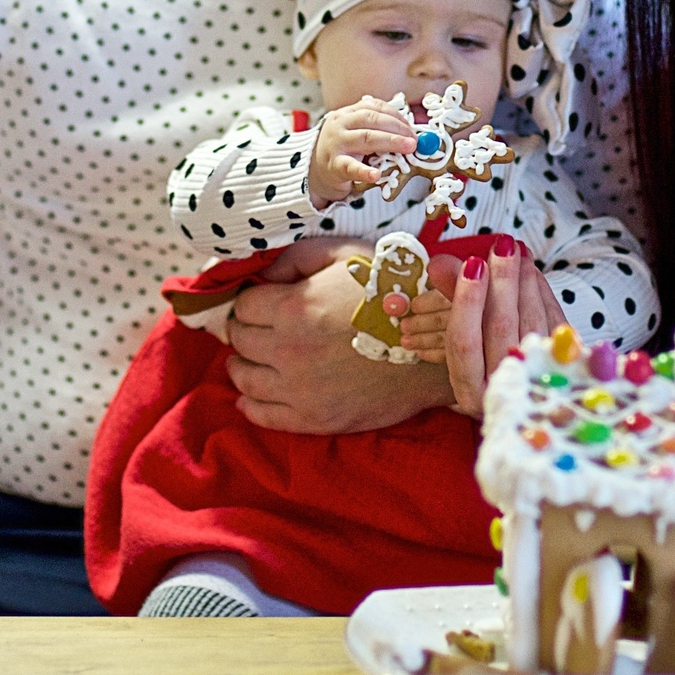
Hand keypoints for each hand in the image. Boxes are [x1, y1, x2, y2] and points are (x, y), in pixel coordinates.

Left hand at [226, 248, 450, 432]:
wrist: (436, 345)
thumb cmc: (391, 293)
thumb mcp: (344, 254)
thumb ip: (295, 258)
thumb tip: (261, 277)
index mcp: (295, 308)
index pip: (244, 305)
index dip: (251, 298)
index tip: (261, 299)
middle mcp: (290, 351)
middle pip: (239, 340)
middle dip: (244, 328)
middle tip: (257, 324)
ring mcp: (301, 390)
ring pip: (244, 378)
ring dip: (242, 363)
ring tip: (252, 356)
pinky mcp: (315, 419)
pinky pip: (263, 416)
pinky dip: (250, 404)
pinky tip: (252, 394)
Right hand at [307, 96, 418, 206]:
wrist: (314, 171)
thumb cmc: (341, 151)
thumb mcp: (354, 133)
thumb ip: (376, 128)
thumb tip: (410, 131)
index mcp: (347, 114)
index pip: (374, 107)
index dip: (396, 115)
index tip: (411, 127)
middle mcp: (340, 125)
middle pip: (372, 121)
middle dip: (397, 128)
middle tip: (415, 139)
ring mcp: (336, 145)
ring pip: (366, 138)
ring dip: (391, 142)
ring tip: (408, 148)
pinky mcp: (334, 166)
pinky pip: (351, 167)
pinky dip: (365, 171)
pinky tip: (376, 175)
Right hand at [439, 241, 560, 416]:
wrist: (527, 404)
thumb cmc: (482, 366)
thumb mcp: (461, 342)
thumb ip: (450, 300)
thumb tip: (438, 263)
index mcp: (469, 391)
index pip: (464, 342)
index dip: (466, 301)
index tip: (472, 264)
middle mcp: (501, 389)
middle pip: (500, 328)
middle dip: (502, 281)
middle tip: (502, 245)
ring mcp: (534, 380)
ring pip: (531, 322)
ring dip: (525, 281)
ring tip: (519, 251)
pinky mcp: (563, 368)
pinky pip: (554, 323)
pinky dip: (544, 294)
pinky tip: (534, 272)